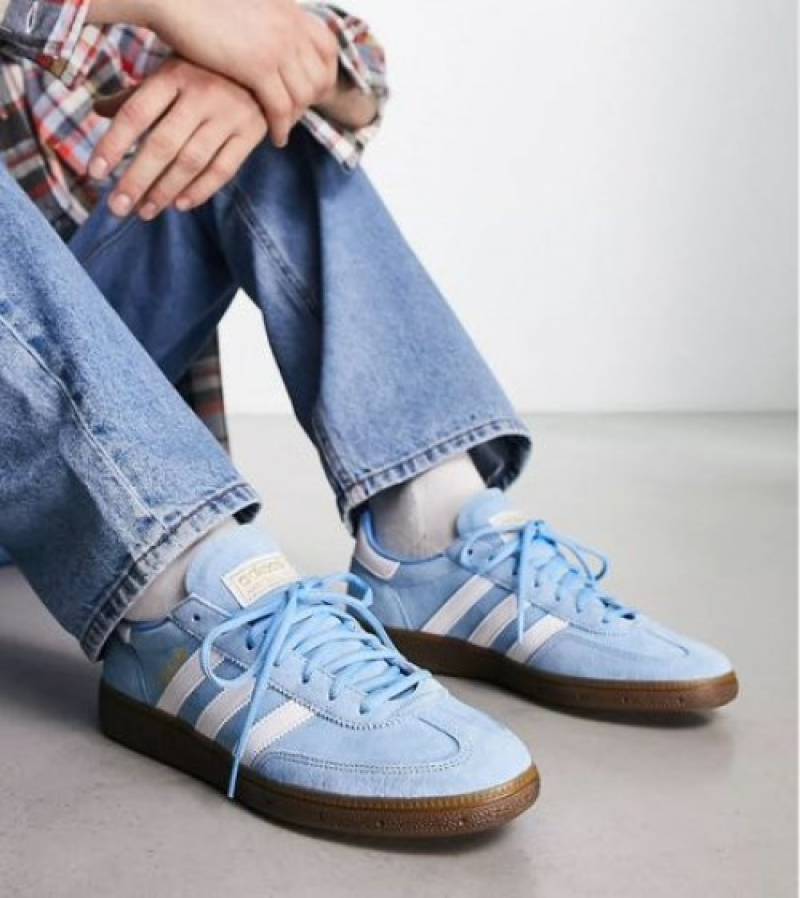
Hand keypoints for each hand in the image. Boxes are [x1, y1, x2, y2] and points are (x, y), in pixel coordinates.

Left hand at [89, 58, 267, 218]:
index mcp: (173, 74)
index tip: (95, 173)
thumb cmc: (206, 71)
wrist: (263, 65)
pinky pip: (223, 170)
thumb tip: (98, 110)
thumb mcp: (171, 73)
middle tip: (117, 207)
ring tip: (145, 212)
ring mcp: (229, 114)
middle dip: (137, 179)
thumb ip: (138, 95)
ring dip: (165, 191)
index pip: (135, 114)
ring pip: (191, 162)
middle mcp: (201, 93)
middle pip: (162, 144)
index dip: (113, 145)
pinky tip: (180, 205)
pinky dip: (200, 190)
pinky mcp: (250, 133)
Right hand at [133, 0, 339, 146]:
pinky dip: (282, 127)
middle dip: (312, 100)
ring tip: (285, 128)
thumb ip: (267, 17)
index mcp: (289, 9)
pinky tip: (277, 138)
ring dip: (296, 117)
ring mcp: (277, 46)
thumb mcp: (248, 3)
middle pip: (320, 75)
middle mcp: (290, 26)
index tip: (313, 89)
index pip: (328, 46)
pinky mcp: (258, 67)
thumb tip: (268, 32)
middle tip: (298, 115)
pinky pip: (282, 108)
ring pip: (304, 95)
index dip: (325, 72)